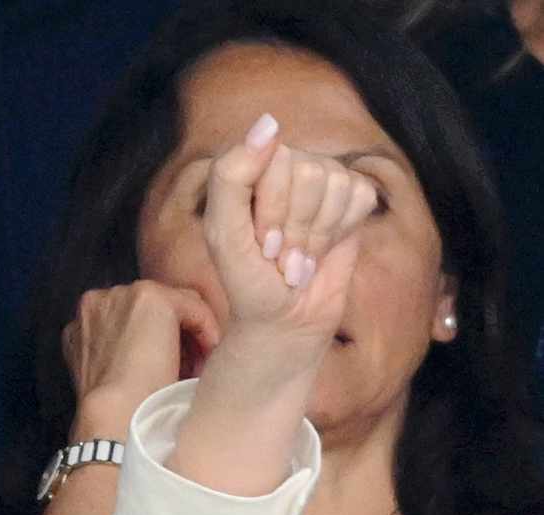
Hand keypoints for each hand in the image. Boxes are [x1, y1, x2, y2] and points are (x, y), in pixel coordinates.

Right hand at [65, 281, 221, 428]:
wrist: (114, 413)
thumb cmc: (112, 408)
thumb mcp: (105, 374)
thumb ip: (116, 352)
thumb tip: (149, 350)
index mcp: (82, 324)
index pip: (129, 320)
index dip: (151, 341)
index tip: (171, 365)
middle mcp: (98, 301)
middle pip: (150, 309)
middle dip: (171, 333)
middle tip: (190, 364)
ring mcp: (123, 295)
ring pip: (174, 304)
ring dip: (189, 333)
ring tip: (199, 363)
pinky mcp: (151, 297)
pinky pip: (193, 306)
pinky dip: (206, 329)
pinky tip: (207, 354)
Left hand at [202, 113, 377, 365]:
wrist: (284, 320)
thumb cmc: (248, 282)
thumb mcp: (224, 236)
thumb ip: (231, 177)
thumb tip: (270, 122)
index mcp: (251, 168)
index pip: (276, 160)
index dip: (272, 211)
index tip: (261, 247)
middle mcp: (288, 165)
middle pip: (310, 172)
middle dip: (296, 227)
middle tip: (281, 257)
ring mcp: (323, 178)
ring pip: (337, 184)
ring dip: (317, 235)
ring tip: (299, 258)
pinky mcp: (352, 198)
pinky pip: (361, 196)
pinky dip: (341, 233)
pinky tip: (323, 250)